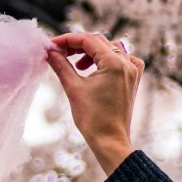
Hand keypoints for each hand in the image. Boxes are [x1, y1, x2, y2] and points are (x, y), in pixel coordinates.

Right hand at [47, 32, 144, 176]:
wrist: (110, 141)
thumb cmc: (92, 118)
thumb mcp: (73, 88)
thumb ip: (61, 65)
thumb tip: (49, 51)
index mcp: (114, 63)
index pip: (87, 40)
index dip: (67, 40)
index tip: (51, 45)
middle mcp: (127, 63)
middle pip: (98, 42)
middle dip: (77, 45)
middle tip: (59, 53)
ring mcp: (132, 72)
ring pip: (110, 49)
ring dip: (91, 52)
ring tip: (77, 65)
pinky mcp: (133, 80)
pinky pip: (124, 59)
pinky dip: (108, 59)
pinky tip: (97, 69)